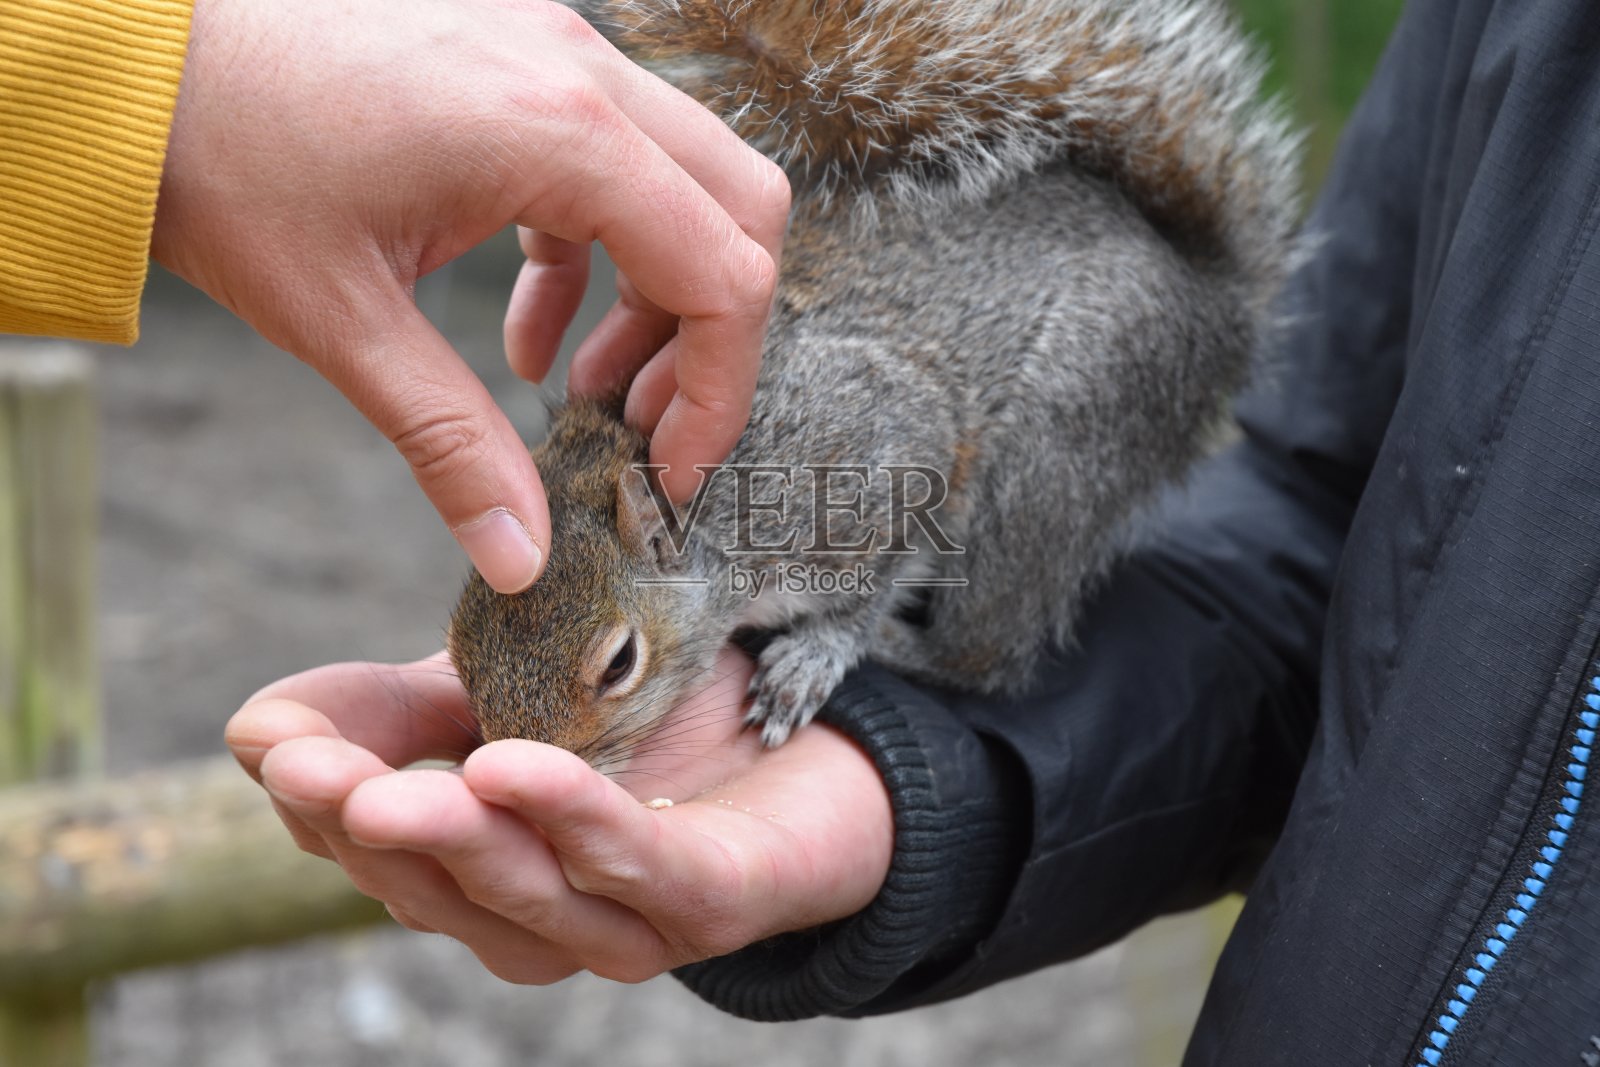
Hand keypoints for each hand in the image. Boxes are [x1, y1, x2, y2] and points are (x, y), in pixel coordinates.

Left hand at [155, 0, 788, 592]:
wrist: (132, 61)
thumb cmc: (222, 160)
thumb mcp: (343, 321)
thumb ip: (451, 443)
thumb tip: (523, 558)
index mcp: (556, 132)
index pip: (722, 271)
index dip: (718, 388)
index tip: (669, 466)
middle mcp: (578, 74)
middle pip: (738, 211)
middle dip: (711, 335)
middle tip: (646, 427)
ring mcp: (554, 53)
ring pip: (686, 183)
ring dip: (659, 295)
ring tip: (583, 388)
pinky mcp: (520, 61)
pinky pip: (613, 163)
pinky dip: (598, 256)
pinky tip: (528, 329)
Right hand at [225, 650, 892, 983]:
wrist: (813, 750)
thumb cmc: (652, 725)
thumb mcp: (509, 693)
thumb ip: (404, 710)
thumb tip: (260, 729)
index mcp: (469, 865)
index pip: (364, 841)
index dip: (314, 789)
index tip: (269, 735)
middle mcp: (530, 914)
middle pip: (428, 883)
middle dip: (361, 824)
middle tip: (304, 770)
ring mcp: (618, 924)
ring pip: (518, 895)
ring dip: (451, 841)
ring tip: (387, 791)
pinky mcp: (707, 904)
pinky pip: (631, 871)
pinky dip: (571, 821)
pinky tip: (513, 771)